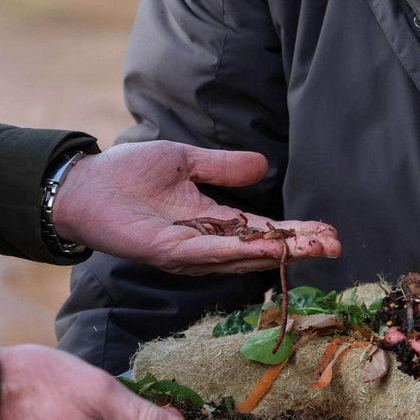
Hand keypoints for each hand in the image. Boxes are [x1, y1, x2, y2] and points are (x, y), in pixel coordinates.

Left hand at [52, 141, 340, 273]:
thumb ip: (224, 167)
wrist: (84, 185)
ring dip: (281, 253)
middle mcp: (208, 244)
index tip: (329, 230)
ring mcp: (190, 252)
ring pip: (244, 257)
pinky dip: (243, 252)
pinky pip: (212, 254)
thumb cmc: (129, 174)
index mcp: (215, 222)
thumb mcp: (186, 162)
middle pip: (263, 250)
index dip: (296, 232)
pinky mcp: (169, 253)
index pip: (265, 231)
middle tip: (335, 245)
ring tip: (316, 247)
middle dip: (300, 248)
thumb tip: (264, 165)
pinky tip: (270, 249)